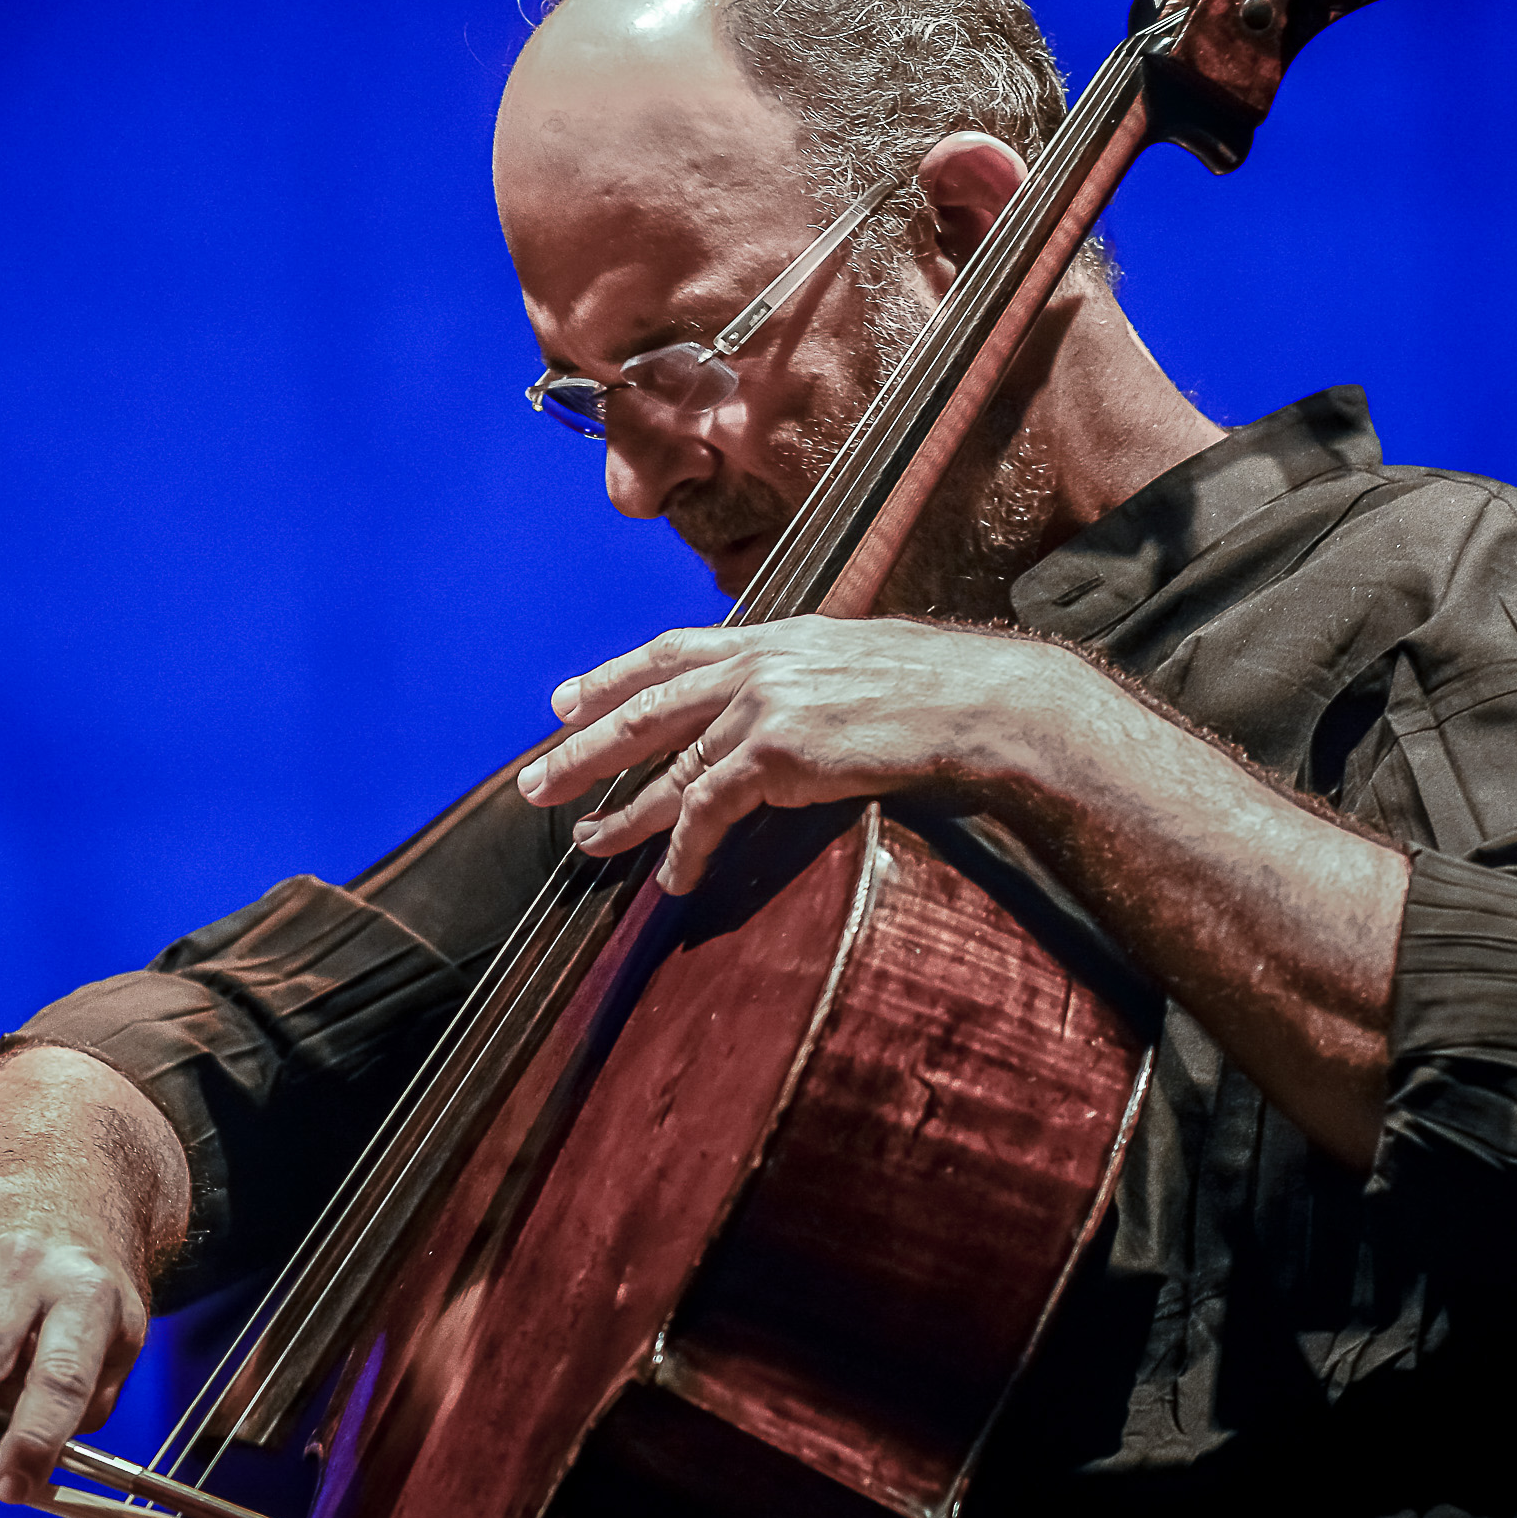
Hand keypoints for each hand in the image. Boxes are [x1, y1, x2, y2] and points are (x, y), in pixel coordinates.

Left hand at [515, 618, 1092, 891]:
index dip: (610, 678)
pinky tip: (674, 879)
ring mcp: (762, 705)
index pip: (668, 654)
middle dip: (583, 749)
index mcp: (771, 638)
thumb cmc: (935, 688)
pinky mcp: (776, 752)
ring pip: (666, 766)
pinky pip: (709, 809)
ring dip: (621, 811)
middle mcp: (755, 664)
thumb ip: (804, 677)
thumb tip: (790, 709)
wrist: (980, 700)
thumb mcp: (853, 662)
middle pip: (644, 709)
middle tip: (535, 782)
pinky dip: (686, 849)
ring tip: (585, 842)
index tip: (563, 701)